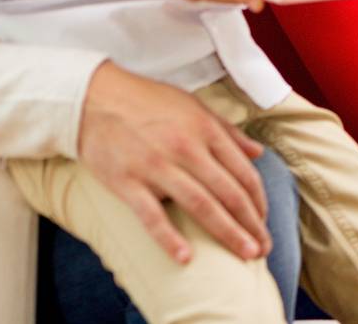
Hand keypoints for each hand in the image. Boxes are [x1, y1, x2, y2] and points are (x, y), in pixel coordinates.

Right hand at [77, 62, 271, 263]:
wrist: (93, 99)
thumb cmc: (147, 101)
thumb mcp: (195, 106)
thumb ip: (228, 132)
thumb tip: (257, 153)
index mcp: (206, 130)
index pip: (243, 172)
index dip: (258, 201)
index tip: (263, 221)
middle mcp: (187, 149)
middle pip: (229, 193)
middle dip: (251, 224)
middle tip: (263, 249)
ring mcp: (157, 166)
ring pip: (201, 205)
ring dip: (227, 233)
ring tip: (245, 255)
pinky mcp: (127, 182)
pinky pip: (152, 215)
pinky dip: (169, 238)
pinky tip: (186, 258)